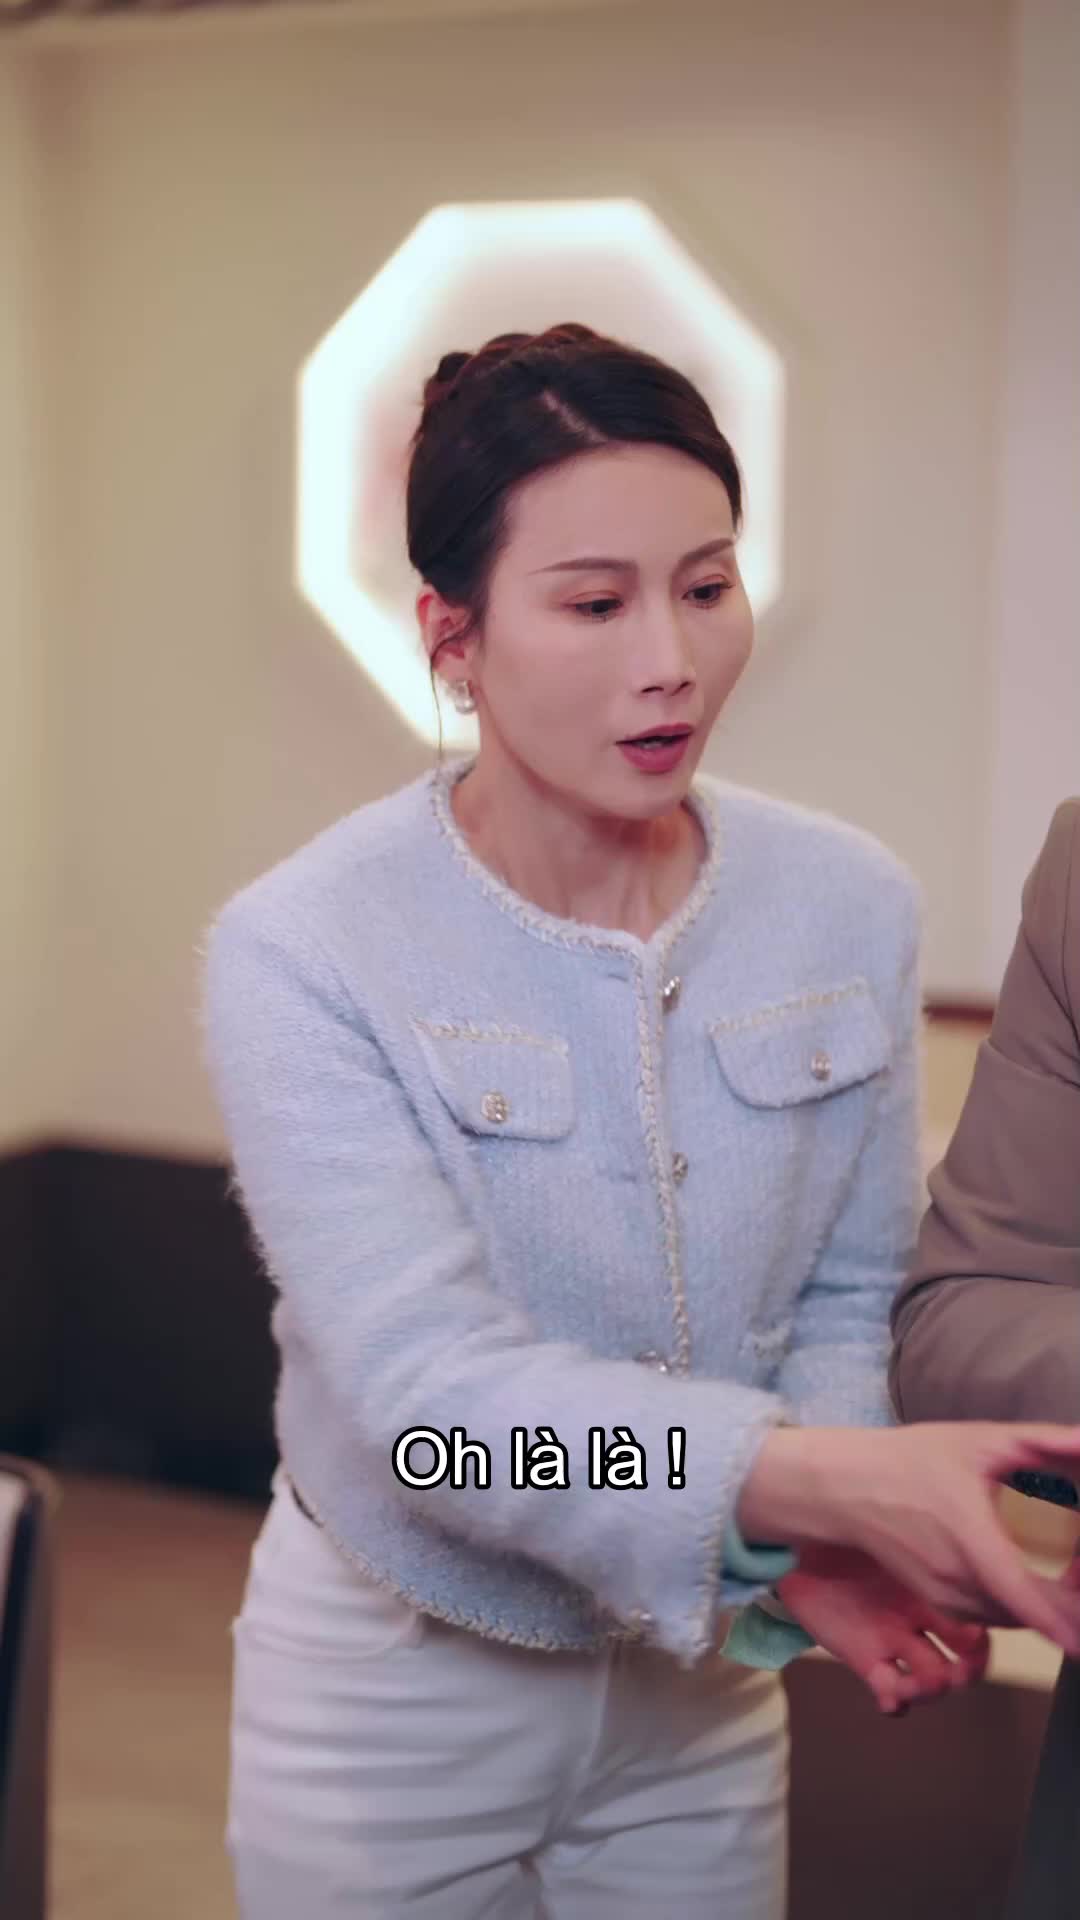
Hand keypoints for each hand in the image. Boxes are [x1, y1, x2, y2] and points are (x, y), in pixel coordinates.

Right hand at [737, 1420, 1079, 1654]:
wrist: (843, 1487)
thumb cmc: (909, 1460)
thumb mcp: (976, 1440)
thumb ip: (1041, 1441)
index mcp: (968, 1535)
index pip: (1021, 1592)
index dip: (1060, 1621)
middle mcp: (955, 1577)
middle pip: (1026, 1614)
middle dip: (1068, 1613)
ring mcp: (944, 1596)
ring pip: (1011, 1618)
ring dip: (1044, 1611)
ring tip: (1072, 1587)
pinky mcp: (938, 1602)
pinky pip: (990, 1617)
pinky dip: (1019, 1610)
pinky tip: (1037, 1591)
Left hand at [775, 1543, 989, 1717]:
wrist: (792, 1542)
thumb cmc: (839, 1524)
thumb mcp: (883, 1526)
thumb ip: (915, 1539)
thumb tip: (959, 1538)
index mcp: (931, 1582)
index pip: (978, 1616)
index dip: (985, 1631)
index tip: (977, 1632)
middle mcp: (920, 1615)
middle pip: (968, 1656)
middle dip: (970, 1671)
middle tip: (958, 1672)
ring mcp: (893, 1639)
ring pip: (934, 1680)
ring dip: (931, 1690)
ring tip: (911, 1685)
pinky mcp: (864, 1658)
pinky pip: (891, 1692)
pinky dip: (896, 1702)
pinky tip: (889, 1697)